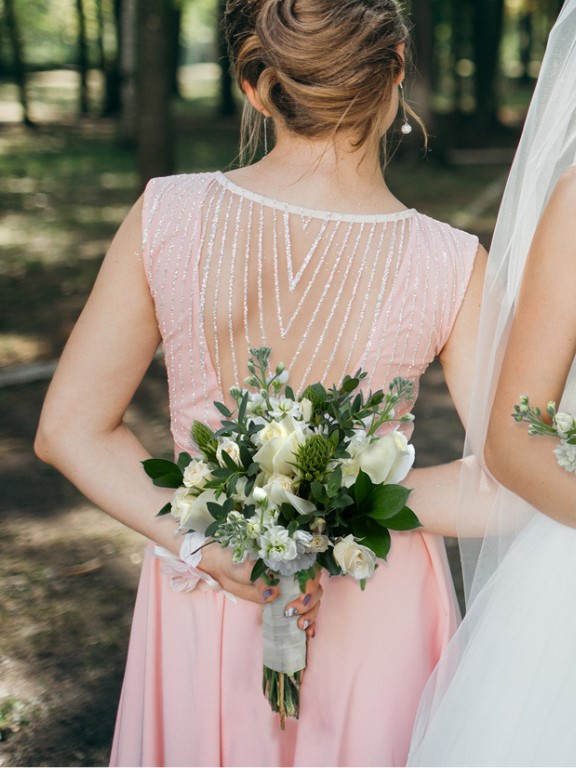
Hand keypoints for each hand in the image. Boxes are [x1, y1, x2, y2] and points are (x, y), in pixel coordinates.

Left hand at [199, 543, 322, 637]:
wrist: (224, 570)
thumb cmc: (237, 562)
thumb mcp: (248, 569)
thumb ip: (261, 580)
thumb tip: (273, 594)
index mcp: (288, 563)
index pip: (310, 572)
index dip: (311, 584)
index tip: (303, 597)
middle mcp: (293, 576)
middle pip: (315, 589)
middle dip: (309, 603)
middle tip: (291, 612)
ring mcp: (290, 591)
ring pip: (313, 602)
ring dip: (311, 615)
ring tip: (301, 626)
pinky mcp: (284, 604)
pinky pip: (303, 614)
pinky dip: (309, 623)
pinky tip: (308, 633)